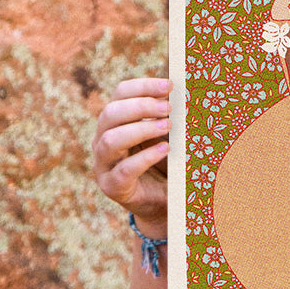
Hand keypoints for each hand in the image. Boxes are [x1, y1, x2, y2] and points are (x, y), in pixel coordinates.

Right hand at [93, 77, 171, 224]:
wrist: (159, 201)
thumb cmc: (163, 162)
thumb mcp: (166, 136)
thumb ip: (169, 116)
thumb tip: (187, 94)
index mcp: (114, 121)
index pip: (120, 93)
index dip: (144, 86)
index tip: (170, 86)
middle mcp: (102, 139)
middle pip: (110, 113)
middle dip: (142, 106)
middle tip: (170, 108)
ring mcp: (103, 164)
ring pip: (111, 139)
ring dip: (142, 129)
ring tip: (169, 126)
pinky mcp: (112, 186)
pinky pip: (124, 170)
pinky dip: (145, 157)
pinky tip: (165, 150)